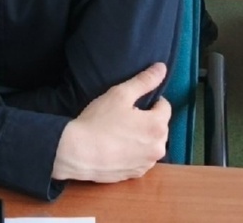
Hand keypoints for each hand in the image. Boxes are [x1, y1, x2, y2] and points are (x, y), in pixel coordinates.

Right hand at [52, 62, 170, 182]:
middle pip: (159, 126)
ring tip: (118, 133)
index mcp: (158, 125)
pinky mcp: (136, 174)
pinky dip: (132, 152)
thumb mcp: (119, 94)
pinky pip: (140, 158)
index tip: (130, 103)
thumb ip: (143, 81)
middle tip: (122, 117)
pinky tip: (115, 147)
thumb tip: (162, 67)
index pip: (164, 106)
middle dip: (146, 120)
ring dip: (141, 137)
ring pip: (150, 143)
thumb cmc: (98, 121)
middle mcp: (159, 147)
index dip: (148, 101)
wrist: (78, 153)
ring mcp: (147, 163)